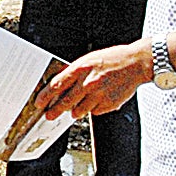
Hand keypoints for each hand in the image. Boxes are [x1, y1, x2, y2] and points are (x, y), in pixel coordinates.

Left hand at [30, 40, 154, 118]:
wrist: (136, 63)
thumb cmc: (112, 59)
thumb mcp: (89, 59)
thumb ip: (74, 72)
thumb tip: (59, 84)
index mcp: (81, 68)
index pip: (57, 85)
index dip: (45, 96)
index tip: (39, 103)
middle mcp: (88, 82)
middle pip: (65, 102)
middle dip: (54, 111)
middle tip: (49, 115)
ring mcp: (99, 95)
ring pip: (78, 111)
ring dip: (74, 111)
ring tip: (74, 109)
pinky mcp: (109, 104)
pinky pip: (94, 112)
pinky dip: (92, 109)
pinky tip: (97, 101)